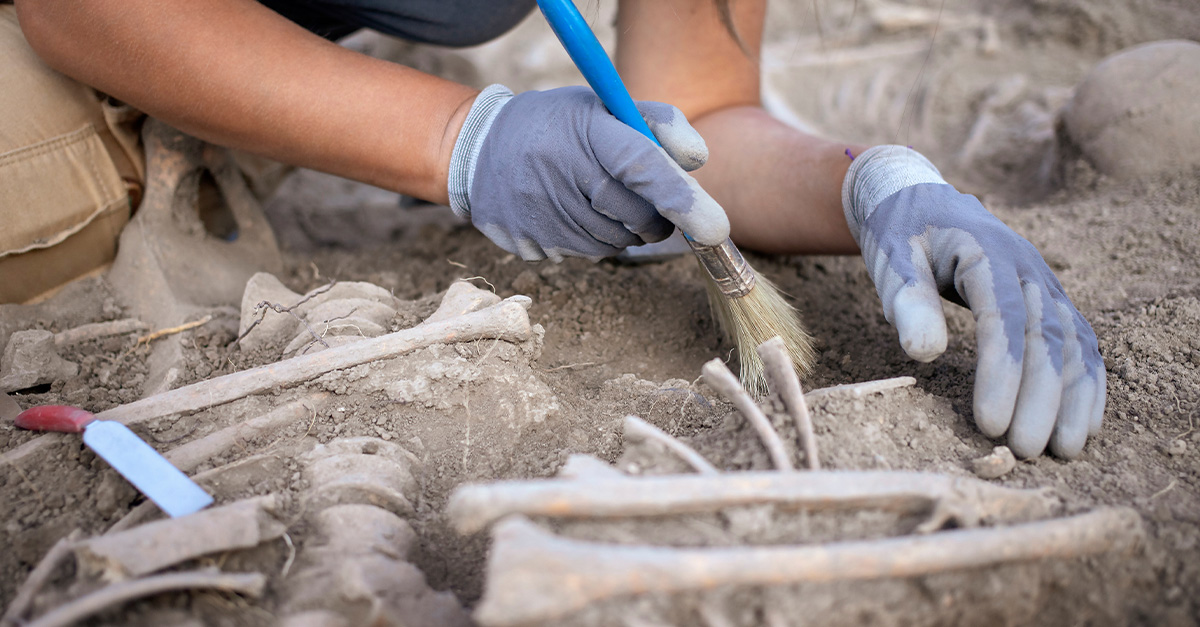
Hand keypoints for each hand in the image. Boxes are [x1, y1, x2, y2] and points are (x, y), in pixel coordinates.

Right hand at [447, 85, 728, 260]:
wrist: (478, 151)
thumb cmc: (559, 126)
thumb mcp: (605, 107)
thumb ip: (660, 123)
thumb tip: (698, 160)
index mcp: (586, 131)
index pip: (641, 165)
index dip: (680, 198)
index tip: (716, 228)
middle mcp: (562, 172)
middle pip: (637, 216)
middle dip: (656, 217)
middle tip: (645, 200)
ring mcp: (542, 212)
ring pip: (617, 243)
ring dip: (625, 230)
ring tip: (599, 199)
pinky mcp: (529, 241)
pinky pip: (588, 255)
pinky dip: (597, 240)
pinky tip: (576, 214)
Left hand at [844, 146, 1104, 458]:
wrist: (920, 202)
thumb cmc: (901, 237)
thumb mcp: (893, 261)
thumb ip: (908, 302)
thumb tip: (925, 355)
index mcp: (987, 254)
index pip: (1004, 319)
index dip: (1002, 373)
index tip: (991, 423)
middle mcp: (1028, 268)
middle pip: (1046, 337)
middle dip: (1041, 399)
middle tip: (1023, 451)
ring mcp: (1044, 284)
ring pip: (1073, 344)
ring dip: (1073, 399)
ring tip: (1063, 451)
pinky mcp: (1049, 301)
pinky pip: (1081, 343)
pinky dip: (1087, 385)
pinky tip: (1085, 426)